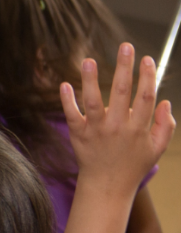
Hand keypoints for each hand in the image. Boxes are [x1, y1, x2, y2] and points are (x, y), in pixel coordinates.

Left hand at [60, 43, 174, 194]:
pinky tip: (65, 84)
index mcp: (138, 128)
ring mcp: (96, 130)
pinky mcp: (78, 134)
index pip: (146, 97)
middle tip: (126, 47)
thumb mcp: (156, 149)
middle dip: (125, 68)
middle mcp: (117, 127)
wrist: (107, 186)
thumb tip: (167, 102)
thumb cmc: (133, 165)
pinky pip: (71, 114)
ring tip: (89, 60)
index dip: (148, 77)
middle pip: (122, 92)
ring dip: (91, 80)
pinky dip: (67, 100)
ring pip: (93, 101)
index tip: (148, 59)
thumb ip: (165, 126)